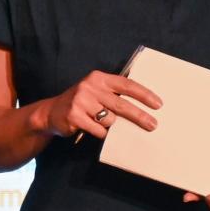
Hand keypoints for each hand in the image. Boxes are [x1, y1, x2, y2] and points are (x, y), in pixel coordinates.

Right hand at [39, 70, 162, 140]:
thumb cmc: (81, 103)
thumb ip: (114, 94)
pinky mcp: (74, 116)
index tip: (158, 104)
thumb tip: (143, 107)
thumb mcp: (96, 91)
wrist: (51, 112)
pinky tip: (91, 128)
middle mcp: (90, 87)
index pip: (126, 84)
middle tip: (153, 125)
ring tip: (98, 121)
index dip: (144, 94)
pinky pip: (98, 130)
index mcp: (99, 78)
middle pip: (121, 105)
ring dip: (109, 125)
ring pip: (109, 120)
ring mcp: (81, 101)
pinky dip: (99, 133)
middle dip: (139, 116)